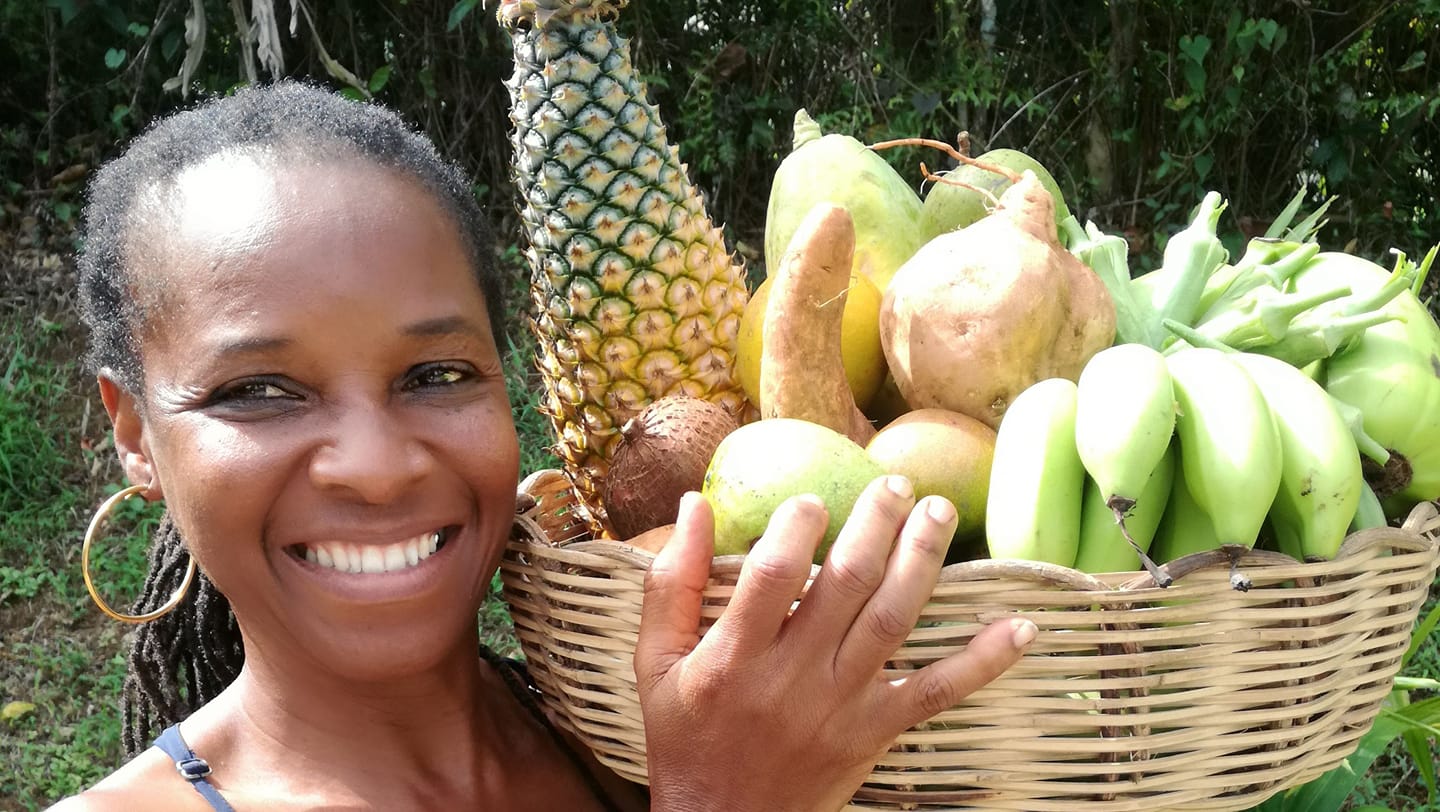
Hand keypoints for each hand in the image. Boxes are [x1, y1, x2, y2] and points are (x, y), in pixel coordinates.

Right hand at [634, 475, 1036, 811]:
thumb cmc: (685, 737)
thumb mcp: (655, 663)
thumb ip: (672, 583)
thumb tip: (694, 504)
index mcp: (733, 657)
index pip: (774, 575)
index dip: (799, 527)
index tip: (813, 498)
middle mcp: (792, 678)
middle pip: (846, 585)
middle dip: (876, 525)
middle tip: (895, 483)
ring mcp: (840, 705)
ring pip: (893, 621)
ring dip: (922, 561)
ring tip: (938, 512)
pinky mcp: (875, 731)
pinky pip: (938, 691)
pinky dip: (983, 661)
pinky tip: (1018, 626)